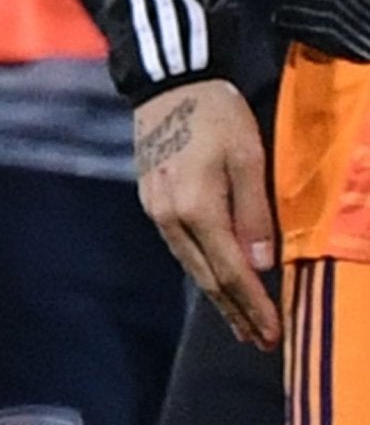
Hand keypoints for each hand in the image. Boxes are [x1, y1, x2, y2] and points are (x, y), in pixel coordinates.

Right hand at [134, 79, 279, 348]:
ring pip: (190, 264)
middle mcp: (170, 217)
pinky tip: (213, 278)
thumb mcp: (248, 158)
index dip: (254, 306)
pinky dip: (201, 270)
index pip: (232, 271)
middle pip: (207, 277)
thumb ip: (254, 214)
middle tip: (260, 341)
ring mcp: (156, 209)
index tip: (274, 334)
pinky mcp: (150, 198)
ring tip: (239, 320)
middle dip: (235, 311)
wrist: (169, 83)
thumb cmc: (217, 115)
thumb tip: (261, 265)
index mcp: (196, 208)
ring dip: (217, 296)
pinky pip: (179, 246)